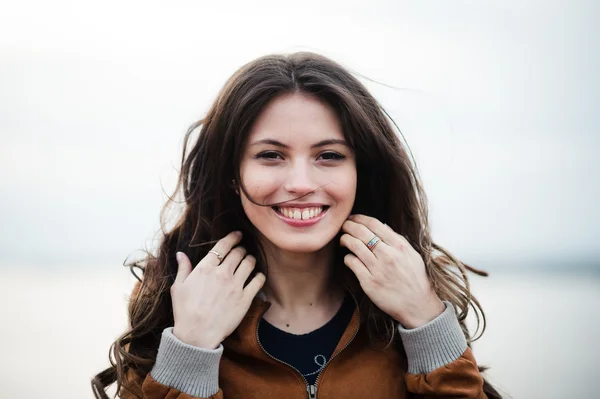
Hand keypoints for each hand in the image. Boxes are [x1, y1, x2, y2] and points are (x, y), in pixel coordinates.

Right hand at [171, 231, 265, 348]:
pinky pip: (258, 280)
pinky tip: (257, 276)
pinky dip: (259, 275)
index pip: (223, 246)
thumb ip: (183, 269)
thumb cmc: (185, 312)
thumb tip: (181, 254)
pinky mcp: (245, 298)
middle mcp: (222, 273)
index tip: (238, 235)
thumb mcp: (178, 288)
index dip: (232, 237)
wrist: (197, 335)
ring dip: (250, 259)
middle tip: (242, 251)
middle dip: (241, 249)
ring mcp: (235, 285)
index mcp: (205, 268)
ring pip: (250, 263)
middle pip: (238, 252)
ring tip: (249, 262)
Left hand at [340, 214, 444, 328]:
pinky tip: (349, 258)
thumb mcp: (413, 255)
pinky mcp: (369, 282)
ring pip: (354, 245)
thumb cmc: (415, 280)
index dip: (360, 218)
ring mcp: (377, 269)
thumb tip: (383, 226)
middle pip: (361, 232)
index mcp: (399, 246)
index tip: (353, 218)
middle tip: (343, 226)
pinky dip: (347, 258)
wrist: (418, 306)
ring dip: (345, 239)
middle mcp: (388, 255)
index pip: (375, 224)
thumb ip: (398, 240)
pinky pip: (352, 263)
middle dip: (348, 225)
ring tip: (343, 240)